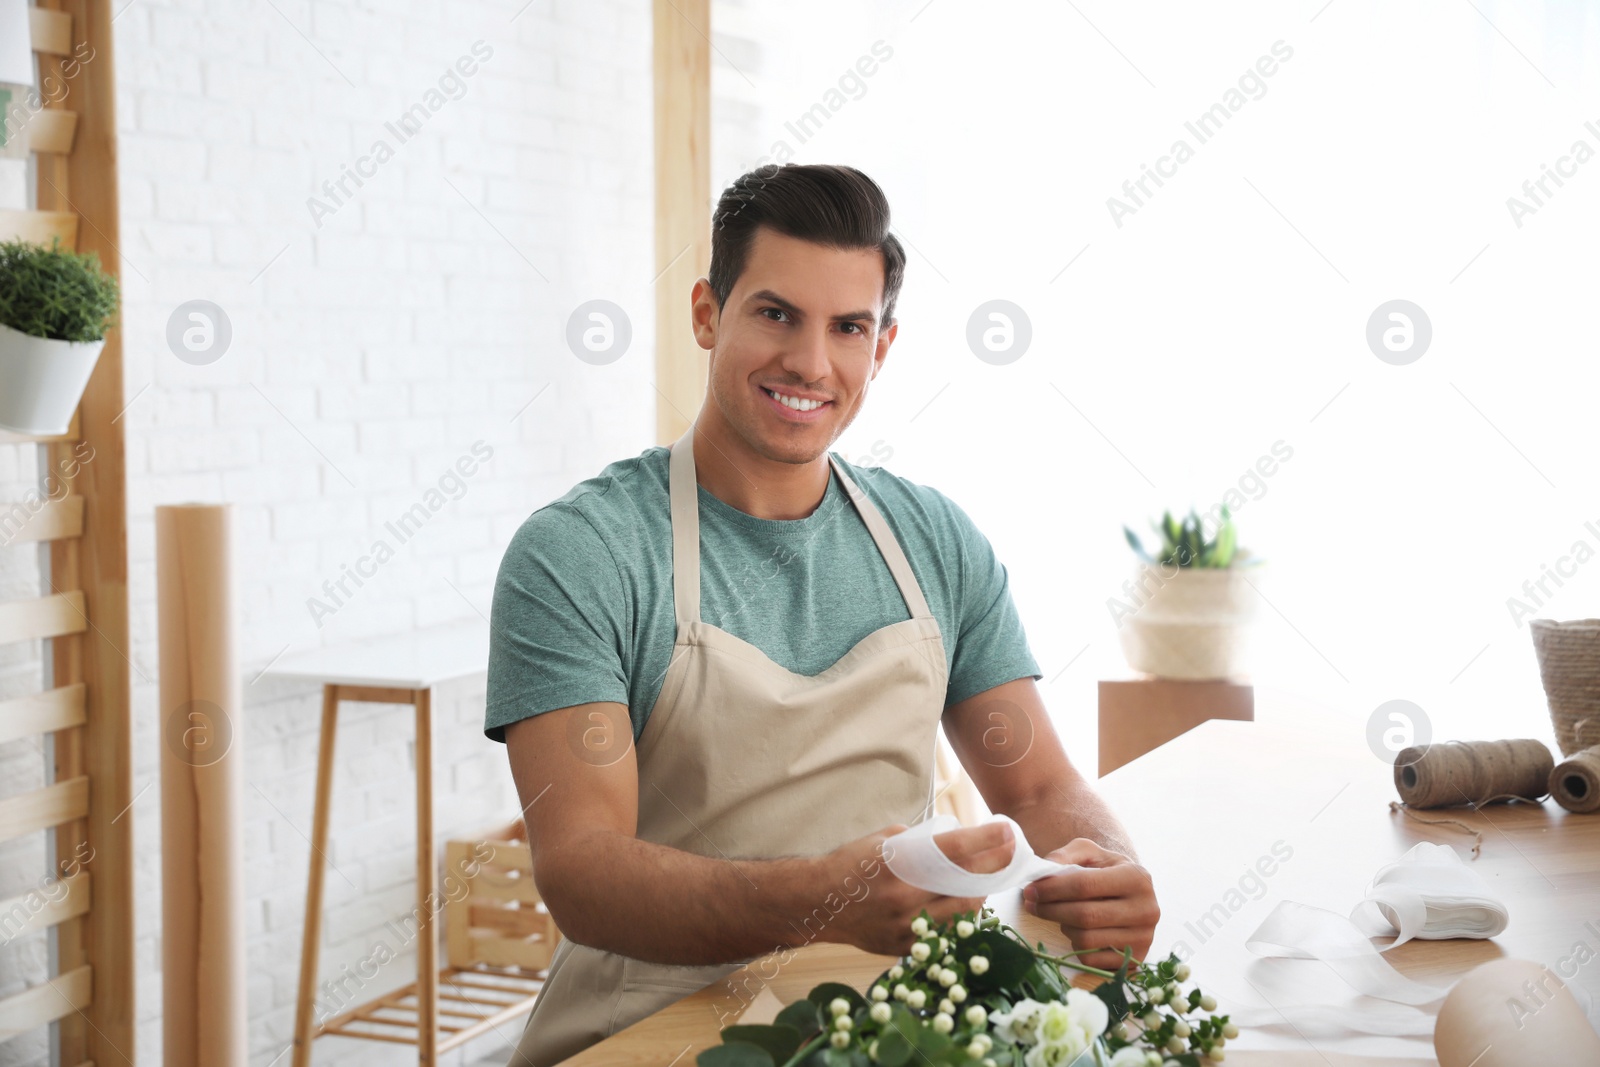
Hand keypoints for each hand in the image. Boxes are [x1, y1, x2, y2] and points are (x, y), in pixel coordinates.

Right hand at [813, 821, 1018, 956]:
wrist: (819, 903)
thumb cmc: (851, 865)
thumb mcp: (883, 840)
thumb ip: (919, 841)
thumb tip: (954, 840)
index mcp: (898, 863)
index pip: (955, 850)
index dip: (987, 841)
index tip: (1007, 832)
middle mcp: (905, 896)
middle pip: (967, 884)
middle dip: (994, 867)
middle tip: (1009, 854)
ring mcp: (906, 926)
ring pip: (962, 912)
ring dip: (979, 893)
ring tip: (987, 878)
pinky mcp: (906, 947)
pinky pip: (946, 932)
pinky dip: (957, 915)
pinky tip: (962, 901)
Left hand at [1023, 838, 1157, 970]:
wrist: (1133, 895)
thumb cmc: (1107, 871)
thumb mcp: (1089, 853)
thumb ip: (1065, 856)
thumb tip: (1042, 873)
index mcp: (1136, 878)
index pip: (1086, 885)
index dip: (1052, 889)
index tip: (1030, 890)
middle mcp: (1146, 910)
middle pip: (1085, 916)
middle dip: (1050, 910)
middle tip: (1031, 904)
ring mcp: (1143, 938)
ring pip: (1086, 940)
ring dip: (1063, 927)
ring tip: (1059, 915)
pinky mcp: (1136, 960)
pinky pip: (1092, 960)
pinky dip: (1076, 947)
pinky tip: (1076, 931)